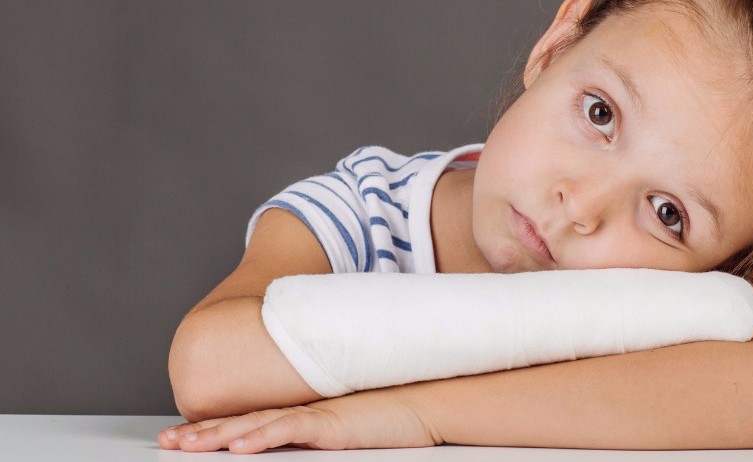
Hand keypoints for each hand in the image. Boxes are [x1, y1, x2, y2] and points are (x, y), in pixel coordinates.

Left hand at [157, 389, 439, 453]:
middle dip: (200, 432)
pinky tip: (235, 445)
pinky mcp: (329, 423)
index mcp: (304, 414)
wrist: (425, 401)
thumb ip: (322, 433)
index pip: (250, 421)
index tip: (184, 434)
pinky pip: (288, 430)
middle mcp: (301, 411)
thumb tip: (304, 440)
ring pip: (254, 425)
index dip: (215, 428)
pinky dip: (259, 437)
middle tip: (166, 439)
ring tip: (183, 444)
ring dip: (215, 436)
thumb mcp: (349, 430)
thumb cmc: (394, 420)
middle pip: (241, 422)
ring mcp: (313, 415)